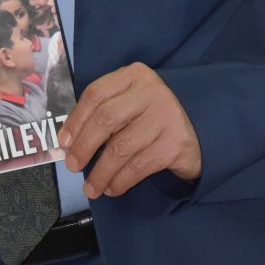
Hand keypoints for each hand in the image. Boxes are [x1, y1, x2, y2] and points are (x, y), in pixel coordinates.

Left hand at [59, 62, 201, 198]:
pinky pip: (139, 166)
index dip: (76, 119)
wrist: (200, 126)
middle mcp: (150, 92)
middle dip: (85, 146)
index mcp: (134, 76)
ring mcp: (165, 117)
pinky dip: (121, 180)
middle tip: (73, 165)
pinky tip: (112, 187)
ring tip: (92, 187)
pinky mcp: (176, 144)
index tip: (64, 141)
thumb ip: (105, 111)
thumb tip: (71, 140)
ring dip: (101, 172)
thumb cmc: (152, 114)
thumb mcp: (131, 100)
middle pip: (107, 119)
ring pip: (122, 147)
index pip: (96, 93)